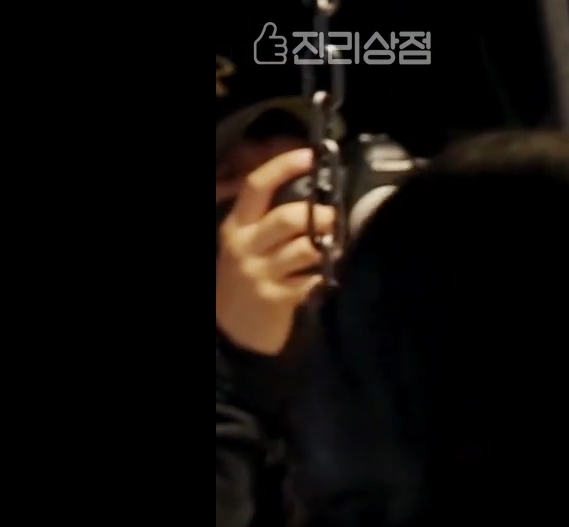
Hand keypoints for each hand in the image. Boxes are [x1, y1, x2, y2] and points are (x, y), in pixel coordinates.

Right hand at [217, 147, 335, 355]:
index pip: (258, 186)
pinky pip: (312, 279)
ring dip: (328, 245)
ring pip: (306, 248)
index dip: (284, 166)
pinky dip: (325, 275)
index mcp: (236, 225)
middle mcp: (245, 245)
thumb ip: (269, 220)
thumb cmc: (245, 277)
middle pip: (289, 218)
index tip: (311, 155)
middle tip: (337, 218)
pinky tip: (327, 275)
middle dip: (321, 215)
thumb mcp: (245, 244)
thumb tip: (313, 196)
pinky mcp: (277, 298)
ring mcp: (260, 273)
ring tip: (337, 246)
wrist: (231, 329)